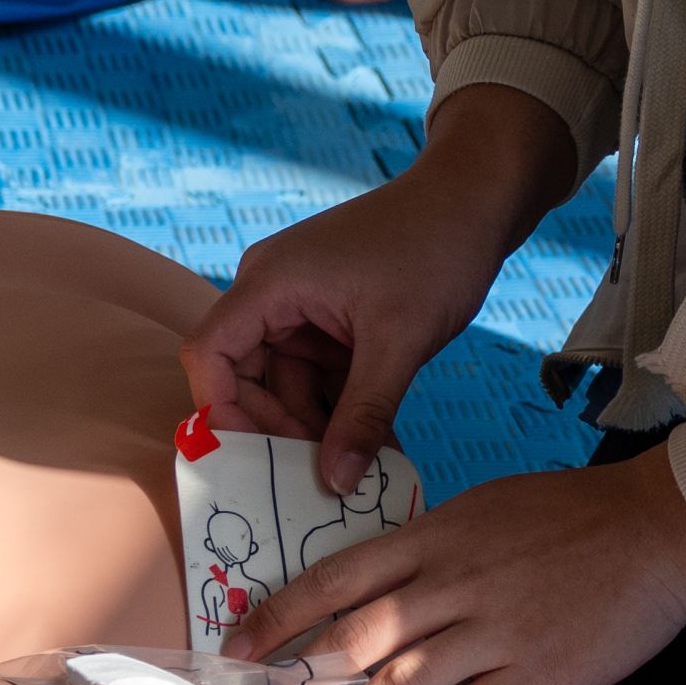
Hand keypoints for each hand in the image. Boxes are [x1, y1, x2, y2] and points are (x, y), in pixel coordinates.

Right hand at [183, 88, 575, 492]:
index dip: (222, 414)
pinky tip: (376, 450)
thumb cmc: (434, 249)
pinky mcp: (332, 316)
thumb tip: (337, 485)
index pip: (210, 356)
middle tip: (323, 485)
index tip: (259, 466)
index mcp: (269, 282)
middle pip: (247, 379)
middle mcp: (274, 291)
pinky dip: (344, 409)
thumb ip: (364, 413)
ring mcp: (303, 304)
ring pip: (290, 386)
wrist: (475, 199)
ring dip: (320, 430)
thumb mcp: (399, 340)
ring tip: (361, 478)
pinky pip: (321, 375)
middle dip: (281, 433)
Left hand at [226, 449, 685, 684]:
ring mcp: (494, 635)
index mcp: (437, 535)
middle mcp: (454, 583)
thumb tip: (375, 586)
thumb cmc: (566, 515)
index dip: (282, 614)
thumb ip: (429, 550)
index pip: (339, 576)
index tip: (238, 641)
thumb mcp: (483, 511)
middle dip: (301, 673)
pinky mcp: (534, 680)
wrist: (652, 529)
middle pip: (358, 638)